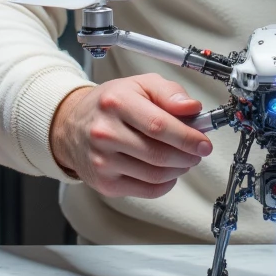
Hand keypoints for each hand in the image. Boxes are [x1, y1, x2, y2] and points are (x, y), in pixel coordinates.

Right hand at [49, 74, 211, 197]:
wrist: (72, 125)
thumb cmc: (110, 104)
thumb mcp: (140, 85)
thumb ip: (169, 92)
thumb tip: (192, 108)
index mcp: (116, 103)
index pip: (159, 125)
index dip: (188, 137)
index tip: (204, 142)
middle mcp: (105, 133)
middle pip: (159, 154)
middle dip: (187, 155)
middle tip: (197, 151)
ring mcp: (103, 161)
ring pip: (155, 175)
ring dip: (179, 169)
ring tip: (183, 159)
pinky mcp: (105, 183)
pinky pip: (147, 190)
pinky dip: (165, 183)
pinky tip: (167, 171)